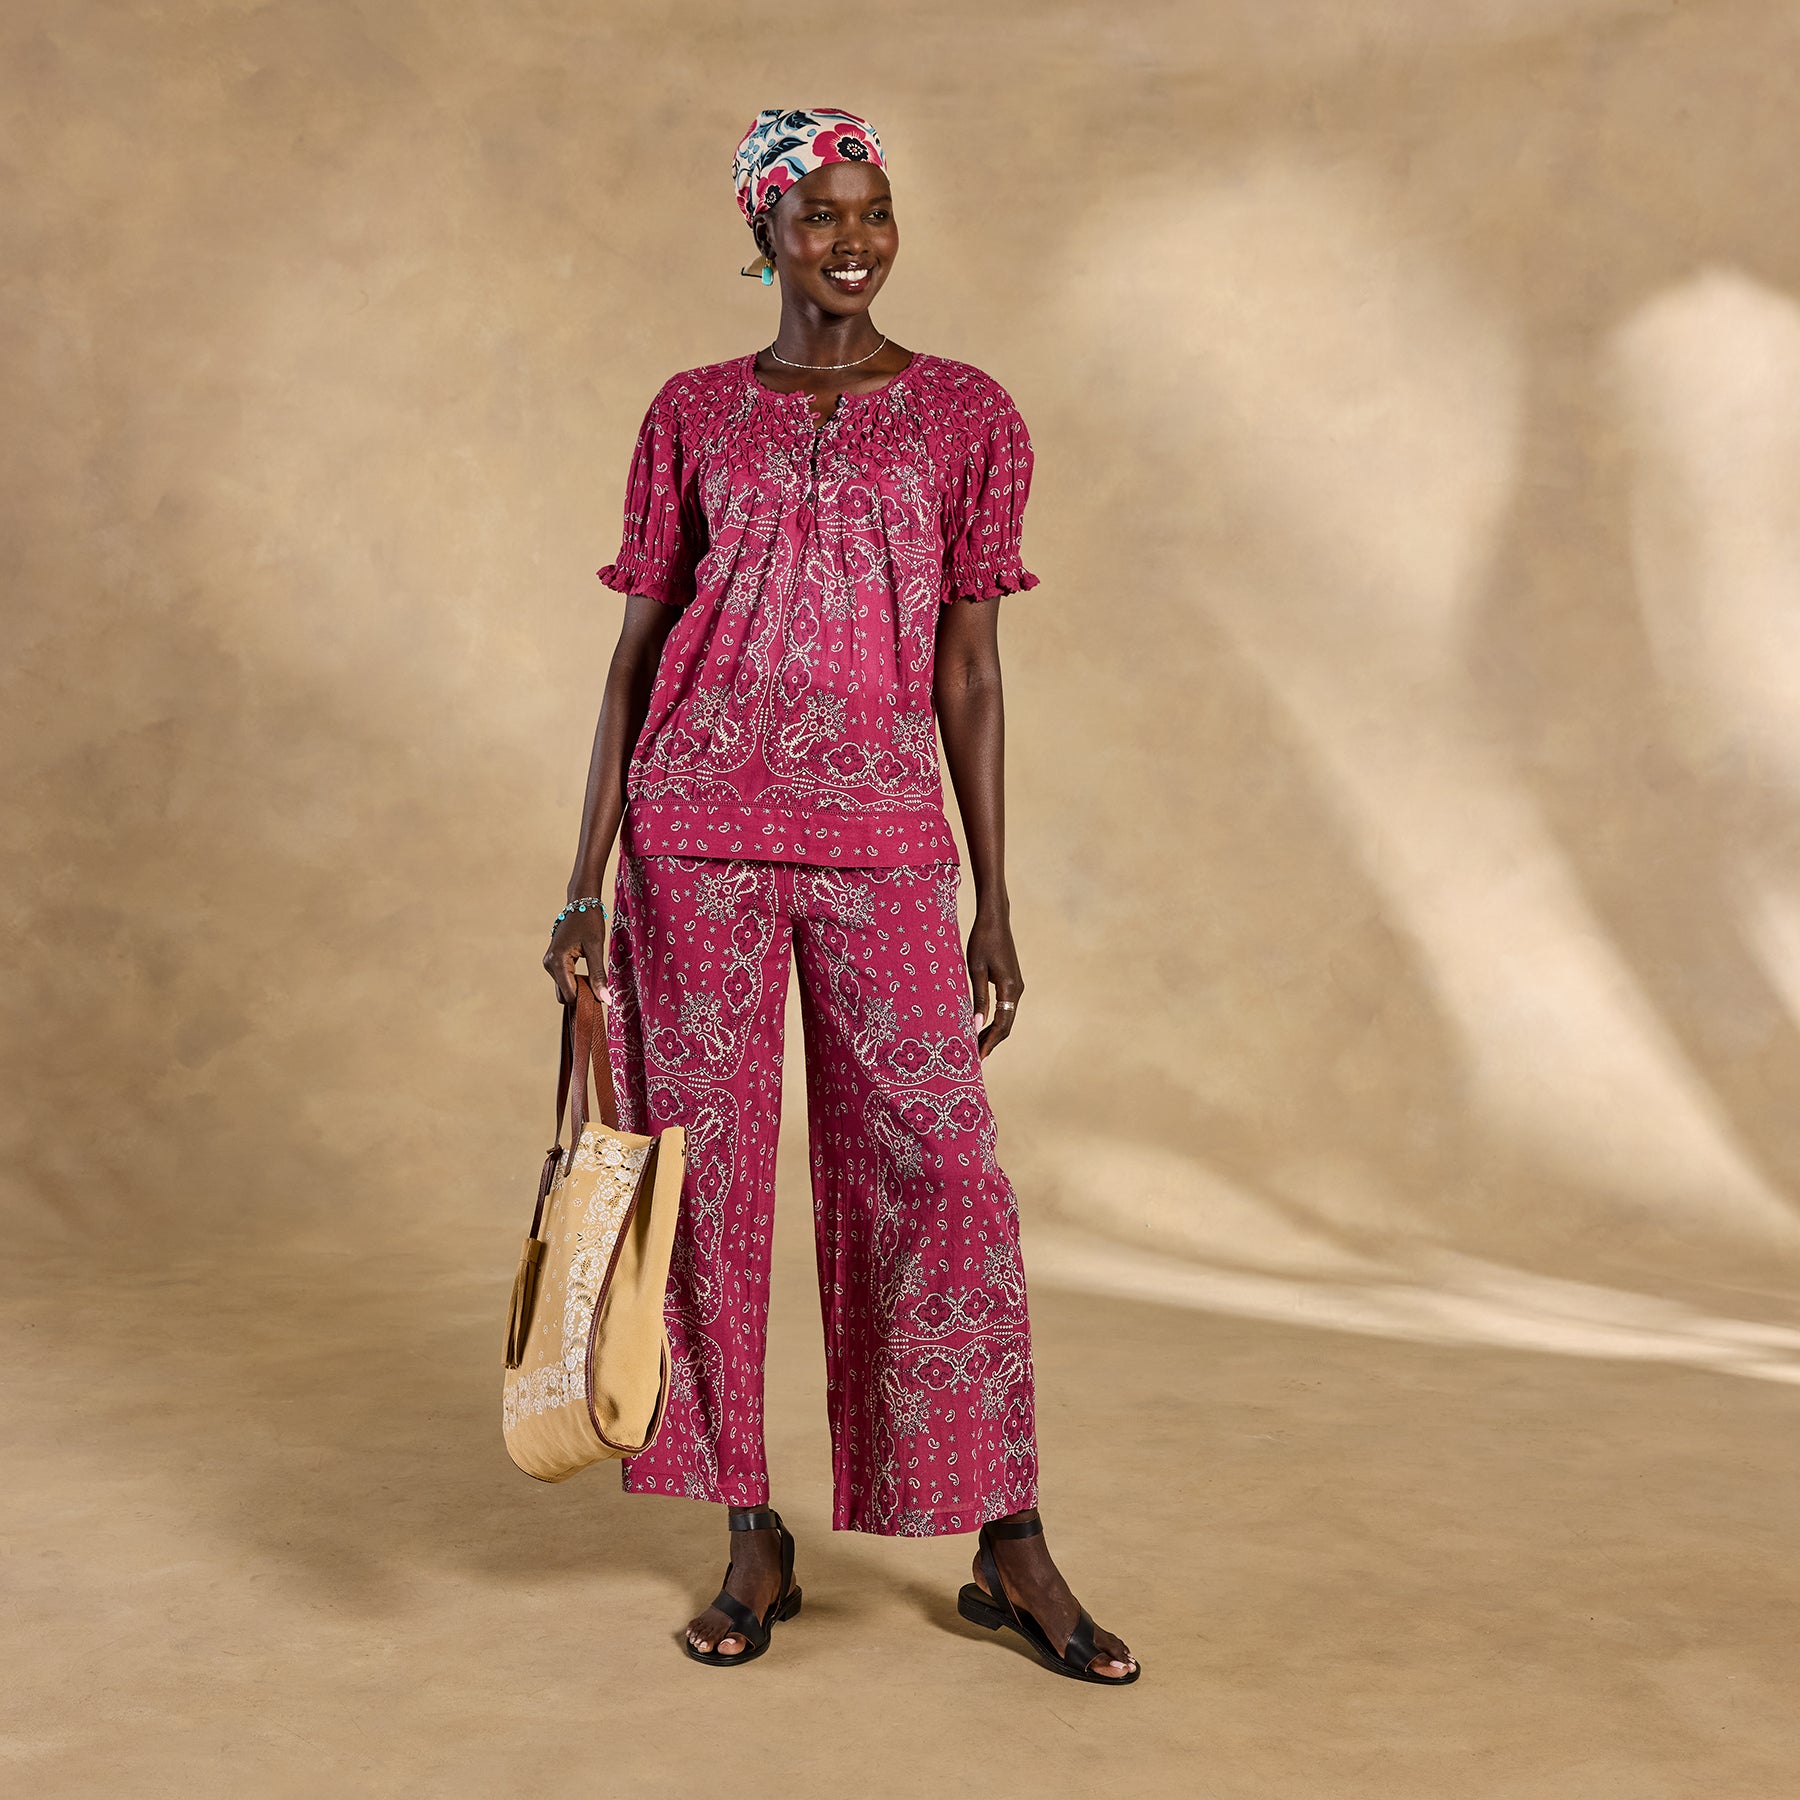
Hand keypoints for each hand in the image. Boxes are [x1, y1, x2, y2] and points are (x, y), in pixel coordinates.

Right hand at [543, 908, 607, 1005]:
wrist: (581, 902)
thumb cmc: (589, 921)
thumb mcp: (596, 948)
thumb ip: (599, 975)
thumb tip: (605, 1000)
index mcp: (556, 961)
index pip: (569, 994)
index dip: (585, 998)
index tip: (602, 994)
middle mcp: (548, 964)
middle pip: (564, 995)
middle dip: (581, 995)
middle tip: (600, 985)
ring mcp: (549, 963)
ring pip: (564, 989)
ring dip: (579, 988)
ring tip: (595, 977)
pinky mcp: (553, 961)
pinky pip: (564, 980)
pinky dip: (576, 982)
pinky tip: (589, 974)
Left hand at [967, 907, 1022, 1059]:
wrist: (994, 919)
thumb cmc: (982, 941)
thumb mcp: (975, 970)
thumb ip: (978, 999)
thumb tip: (976, 1026)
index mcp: (1010, 988)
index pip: (1002, 1025)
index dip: (990, 1043)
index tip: (978, 1058)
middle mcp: (1017, 990)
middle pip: (1006, 1025)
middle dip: (991, 1042)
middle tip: (975, 1059)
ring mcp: (1016, 986)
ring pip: (1006, 1017)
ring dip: (992, 1032)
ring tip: (976, 1046)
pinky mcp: (1011, 982)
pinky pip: (1005, 1007)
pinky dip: (994, 1020)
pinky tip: (981, 1026)